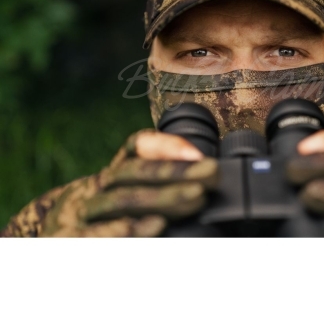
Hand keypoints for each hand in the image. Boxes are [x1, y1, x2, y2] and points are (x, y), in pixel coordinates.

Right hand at [39, 130, 217, 236]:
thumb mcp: (124, 197)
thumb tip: (203, 185)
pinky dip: (129, 229)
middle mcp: (96, 185)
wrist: (52, 239)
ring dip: (162, 197)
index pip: (136, 145)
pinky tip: (158, 226)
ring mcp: (81, 210)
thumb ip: (156, 190)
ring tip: (196, 196)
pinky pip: (99, 232)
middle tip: (211, 173)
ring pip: (123, 198)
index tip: (198, 153)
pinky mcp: (69, 237)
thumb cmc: (103, 218)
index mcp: (113, 172)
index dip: (166, 145)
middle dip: (175, 171)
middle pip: (135, 171)